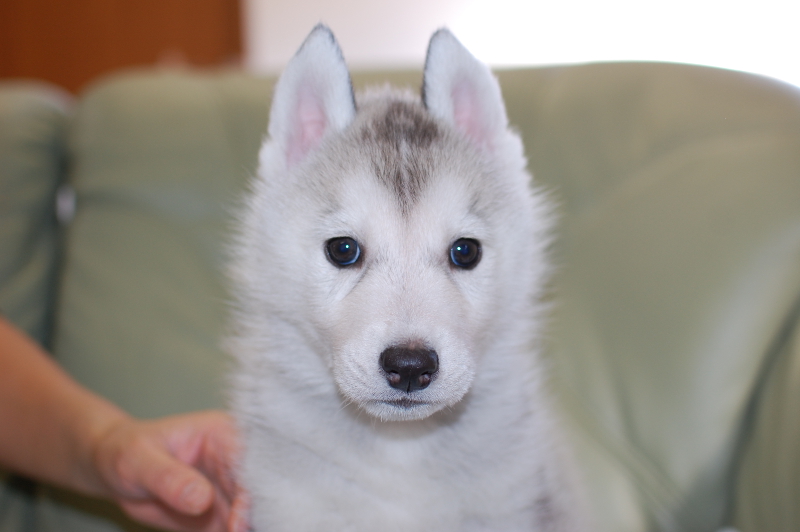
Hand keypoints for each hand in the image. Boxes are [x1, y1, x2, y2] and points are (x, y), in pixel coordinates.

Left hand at [91, 410, 248, 531]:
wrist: (114, 471)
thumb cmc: (125, 452)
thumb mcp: (140, 462)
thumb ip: (170, 478)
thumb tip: (202, 499)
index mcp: (223, 436)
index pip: (250, 463)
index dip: (249, 492)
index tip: (238, 522)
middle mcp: (234, 462)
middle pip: (259, 492)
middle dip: (256, 517)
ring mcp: (230, 491)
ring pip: (253, 515)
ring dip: (251, 526)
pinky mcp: (222, 516)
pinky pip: (237, 529)